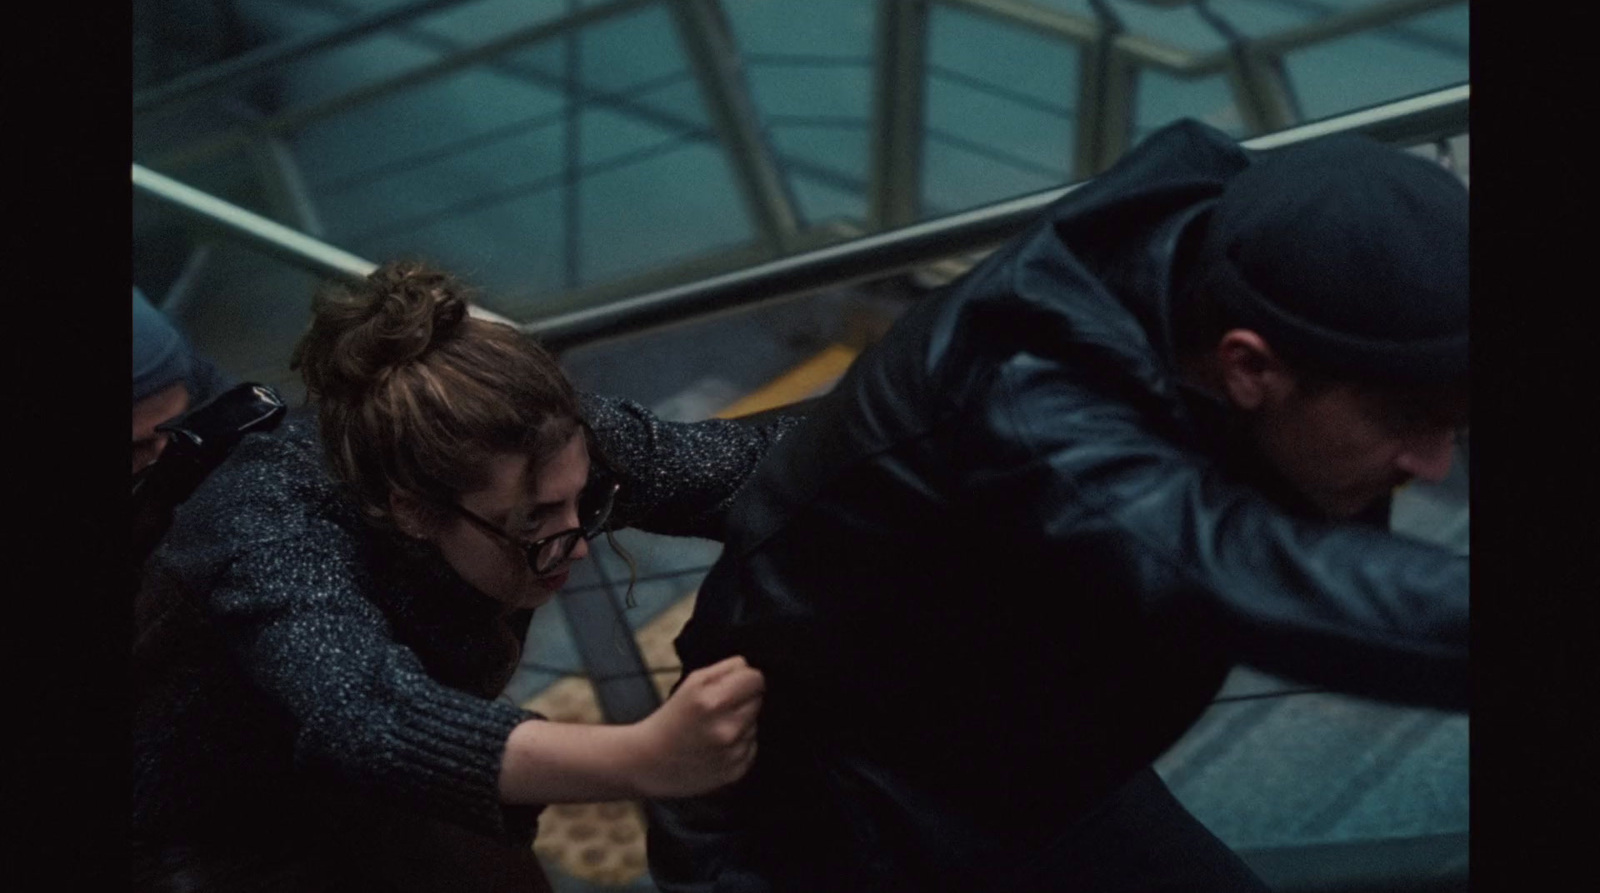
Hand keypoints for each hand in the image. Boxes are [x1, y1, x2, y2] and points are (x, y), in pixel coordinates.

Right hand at [630, 655, 764, 797]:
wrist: (649, 762)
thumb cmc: (671, 718)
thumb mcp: (692, 683)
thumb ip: (725, 669)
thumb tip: (751, 667)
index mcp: (713, 701)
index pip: (756, 679)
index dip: (746, 679)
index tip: (735, 685)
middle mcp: (727, 729)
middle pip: (758, 701)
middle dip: (743, 700)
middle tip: (720, 708)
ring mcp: (733, 753)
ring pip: (756, 725)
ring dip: (742, 724)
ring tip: (716, 729)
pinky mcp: (736, 772)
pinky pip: (752, 747)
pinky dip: (740, 745)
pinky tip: (718, 747)